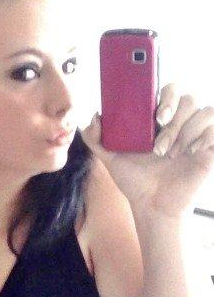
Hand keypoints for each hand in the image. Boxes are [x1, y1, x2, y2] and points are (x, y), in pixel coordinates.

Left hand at [81, 83, 213, 217]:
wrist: (151, 205)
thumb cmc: (135, 182)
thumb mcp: (110, 159)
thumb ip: (96, 139)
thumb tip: (94, 117)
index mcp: (159, 121)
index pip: (169, 91)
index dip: (167, 96)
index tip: (156, 116)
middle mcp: (179, 125)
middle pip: (188, 99)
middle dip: (174, 117)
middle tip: (160, 140)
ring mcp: (196, 136)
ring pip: (204, 111)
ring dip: (186, 131)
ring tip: (170, 154)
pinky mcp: (209, 150)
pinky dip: (205, 136)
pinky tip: (191, 152)